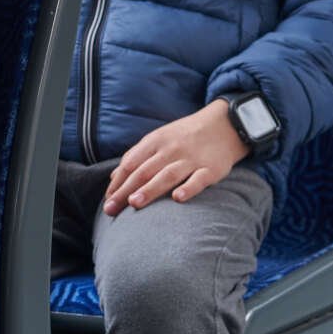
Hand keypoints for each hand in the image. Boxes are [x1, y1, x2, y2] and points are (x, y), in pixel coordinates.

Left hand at [103, 100, 249, 214]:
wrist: (224, 124)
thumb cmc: (185, 136)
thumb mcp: (158, 139)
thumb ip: (137, 156)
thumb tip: (114, 177)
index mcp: (155, 141)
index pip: (131, 163)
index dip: (118, 182)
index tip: (107, 200)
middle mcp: (171, 149)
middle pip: (144, 171)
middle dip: (126, 190)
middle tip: (111, 208)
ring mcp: (191, 159)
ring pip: (167, 175)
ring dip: (150, 189)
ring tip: (134, 203)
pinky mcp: (211, 169)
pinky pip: (198, 179)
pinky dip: (188, 188)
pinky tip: (177, 199)